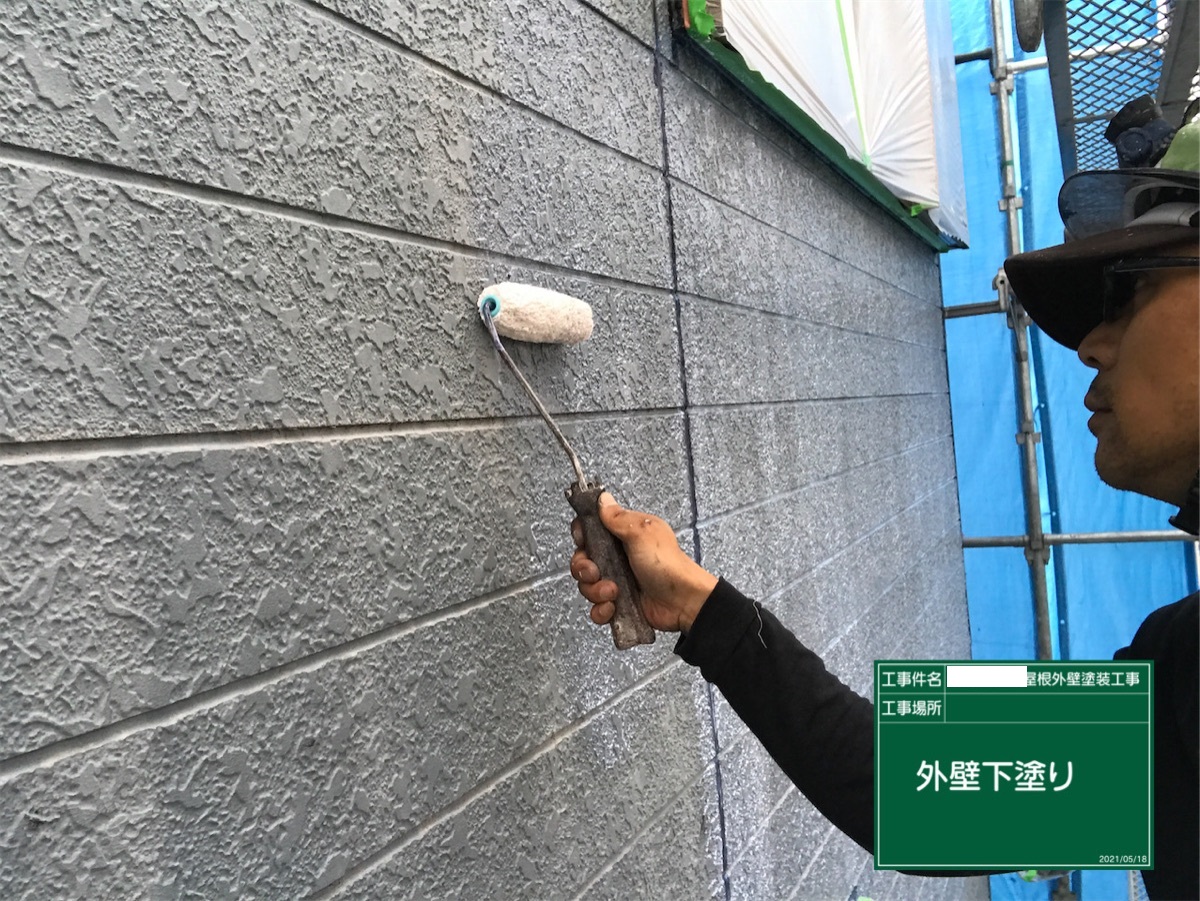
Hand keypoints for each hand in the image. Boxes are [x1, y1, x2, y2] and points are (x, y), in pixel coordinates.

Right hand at [570, 493, 716, 632]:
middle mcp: (617, 557)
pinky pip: (596, 608)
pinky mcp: (618, 603)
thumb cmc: (667, 565)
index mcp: (624, 535)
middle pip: (582, 559)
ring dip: (595, 591)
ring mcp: (617, 581)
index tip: (584, 542)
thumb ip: (618, 518)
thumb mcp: (642, 534)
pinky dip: (601, 610)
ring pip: (587, 585)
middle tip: (596, 572)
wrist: (684, 602)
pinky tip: (612, 607)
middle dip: (584, 568)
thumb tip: (603, 499)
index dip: (582, 536)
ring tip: (613, 592)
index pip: (590, 530)